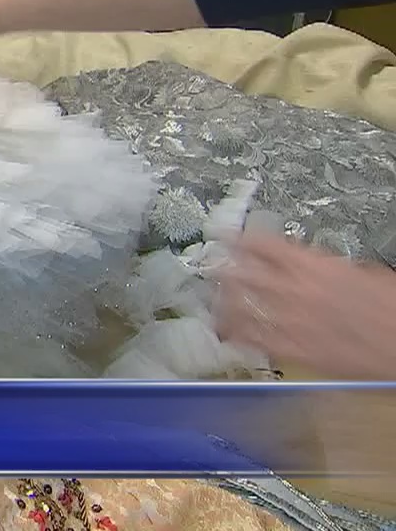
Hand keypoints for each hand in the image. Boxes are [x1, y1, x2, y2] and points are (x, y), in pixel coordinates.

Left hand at [216, 233, 395, 379]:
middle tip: (211, 269)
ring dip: (222, 303)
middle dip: (221, 270)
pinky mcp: (294, 351)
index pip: (260, 245)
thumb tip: (303, 265)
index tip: (224, 237)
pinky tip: (227, 333)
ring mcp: (290, 322)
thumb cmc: (390, 306)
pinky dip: (235, 335)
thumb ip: (321, 266)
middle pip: (240, 274)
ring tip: (213, 301)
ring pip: (238, 308)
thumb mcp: (357, 271)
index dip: (237, 239)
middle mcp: (294, 290)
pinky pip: (253, 341)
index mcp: (311, 265)